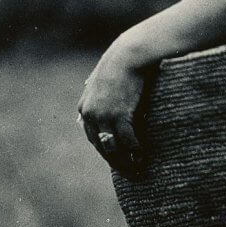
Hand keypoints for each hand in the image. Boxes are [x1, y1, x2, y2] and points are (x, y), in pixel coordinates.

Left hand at [77, 41, 148, 176]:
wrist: (129, 54)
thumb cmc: (120, 63)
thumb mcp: (100, 80)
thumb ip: (92, 97)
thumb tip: (82, 114)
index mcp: (84, 108)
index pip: (93, 138)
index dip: (106, 150)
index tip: (117, 159)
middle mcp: (90, 114)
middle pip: (101, 146)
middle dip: (115, 162)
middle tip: (129, 172)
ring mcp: (104, 116)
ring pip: (113, 148)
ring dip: (125, 161)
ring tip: (138, 169)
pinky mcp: (119, 115)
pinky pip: (127, 139)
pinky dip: (135, 150)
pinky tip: (143, 154)